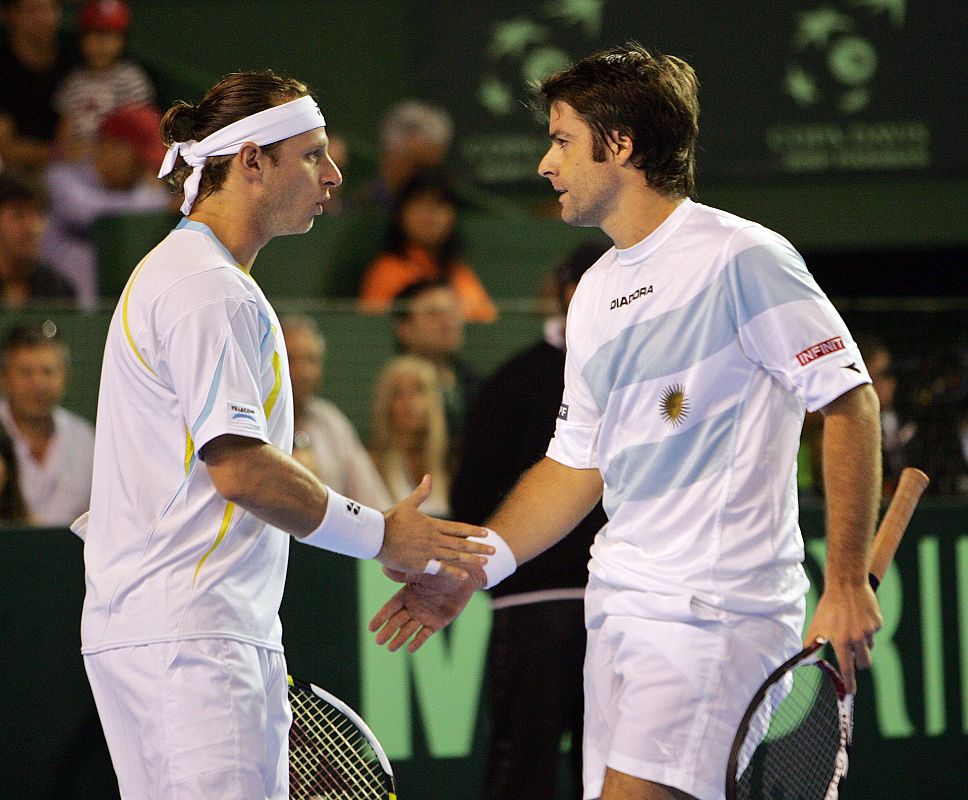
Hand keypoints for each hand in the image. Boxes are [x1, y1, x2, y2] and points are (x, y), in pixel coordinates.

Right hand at [368, 569, 485, 652]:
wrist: (465, 577)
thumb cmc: (443, 571)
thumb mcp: (423, 571)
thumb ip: (405, 573)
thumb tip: (384, 568)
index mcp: (407, 593)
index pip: (391, 607)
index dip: (381, 617)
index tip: (371, 628)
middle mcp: (414, 606)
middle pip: (397, 621)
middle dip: (388, 631)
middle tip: (378, 641)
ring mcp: (424, 616)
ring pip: (409, 629)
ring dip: (399, 638)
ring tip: (390, 648)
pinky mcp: (437, 623)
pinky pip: (425, 634)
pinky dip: (418, 641)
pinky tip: (410, 649)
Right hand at [378, 475, 492, 580]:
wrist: (375, 535)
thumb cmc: (390, 519)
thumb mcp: (408, 504)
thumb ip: (422, 493)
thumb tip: (428, 476)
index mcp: (432, 524)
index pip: (458, 528)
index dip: (473, 531)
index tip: (487, 534)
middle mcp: (433, 538)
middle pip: (461, 543)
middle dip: (479, 547)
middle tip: (494, 551)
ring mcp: (428, 552)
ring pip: (454, 556)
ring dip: (471, 559)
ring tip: (485, 562)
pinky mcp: (420, 564)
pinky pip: (439, 569)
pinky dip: (453, 572)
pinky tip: (465, 575)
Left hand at [803, 581, 881, 692]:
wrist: (846, 584)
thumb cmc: (829, 606)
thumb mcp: (817, 625)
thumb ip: (811, 643)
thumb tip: (803, 658)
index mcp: (841, 641)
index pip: (847, 668)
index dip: (849, 682)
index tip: (851, 693)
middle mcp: (857, 638)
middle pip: (864, 662)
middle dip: (859, 663)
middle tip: (852, 655)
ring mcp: (869, 631)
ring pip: (869, 646)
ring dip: (861, 643)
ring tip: (850, 626)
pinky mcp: (877, 623)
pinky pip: (874, 633)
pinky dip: (867, 629)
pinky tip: (858, 616)